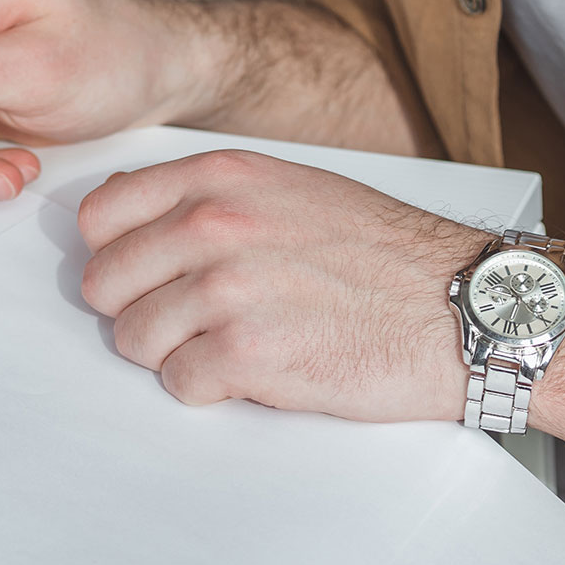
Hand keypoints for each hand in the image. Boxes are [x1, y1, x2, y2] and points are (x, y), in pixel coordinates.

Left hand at [78, 150, 474, 420]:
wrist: (463, 307)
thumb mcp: (286, 188)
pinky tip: (254, 371)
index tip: (141, 273)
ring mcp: (226, 289)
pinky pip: (177, 383)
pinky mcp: (247, 355)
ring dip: (173, 352)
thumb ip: (205, 195)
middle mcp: (212, 224)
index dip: (115, 252)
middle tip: (190, 320)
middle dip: (139, 308)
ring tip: (230, 345)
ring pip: (133, 338)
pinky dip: (209, 388)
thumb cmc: (382, 253)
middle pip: (106, 282)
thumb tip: (128, 210)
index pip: (100, 215)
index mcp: (217, 177)